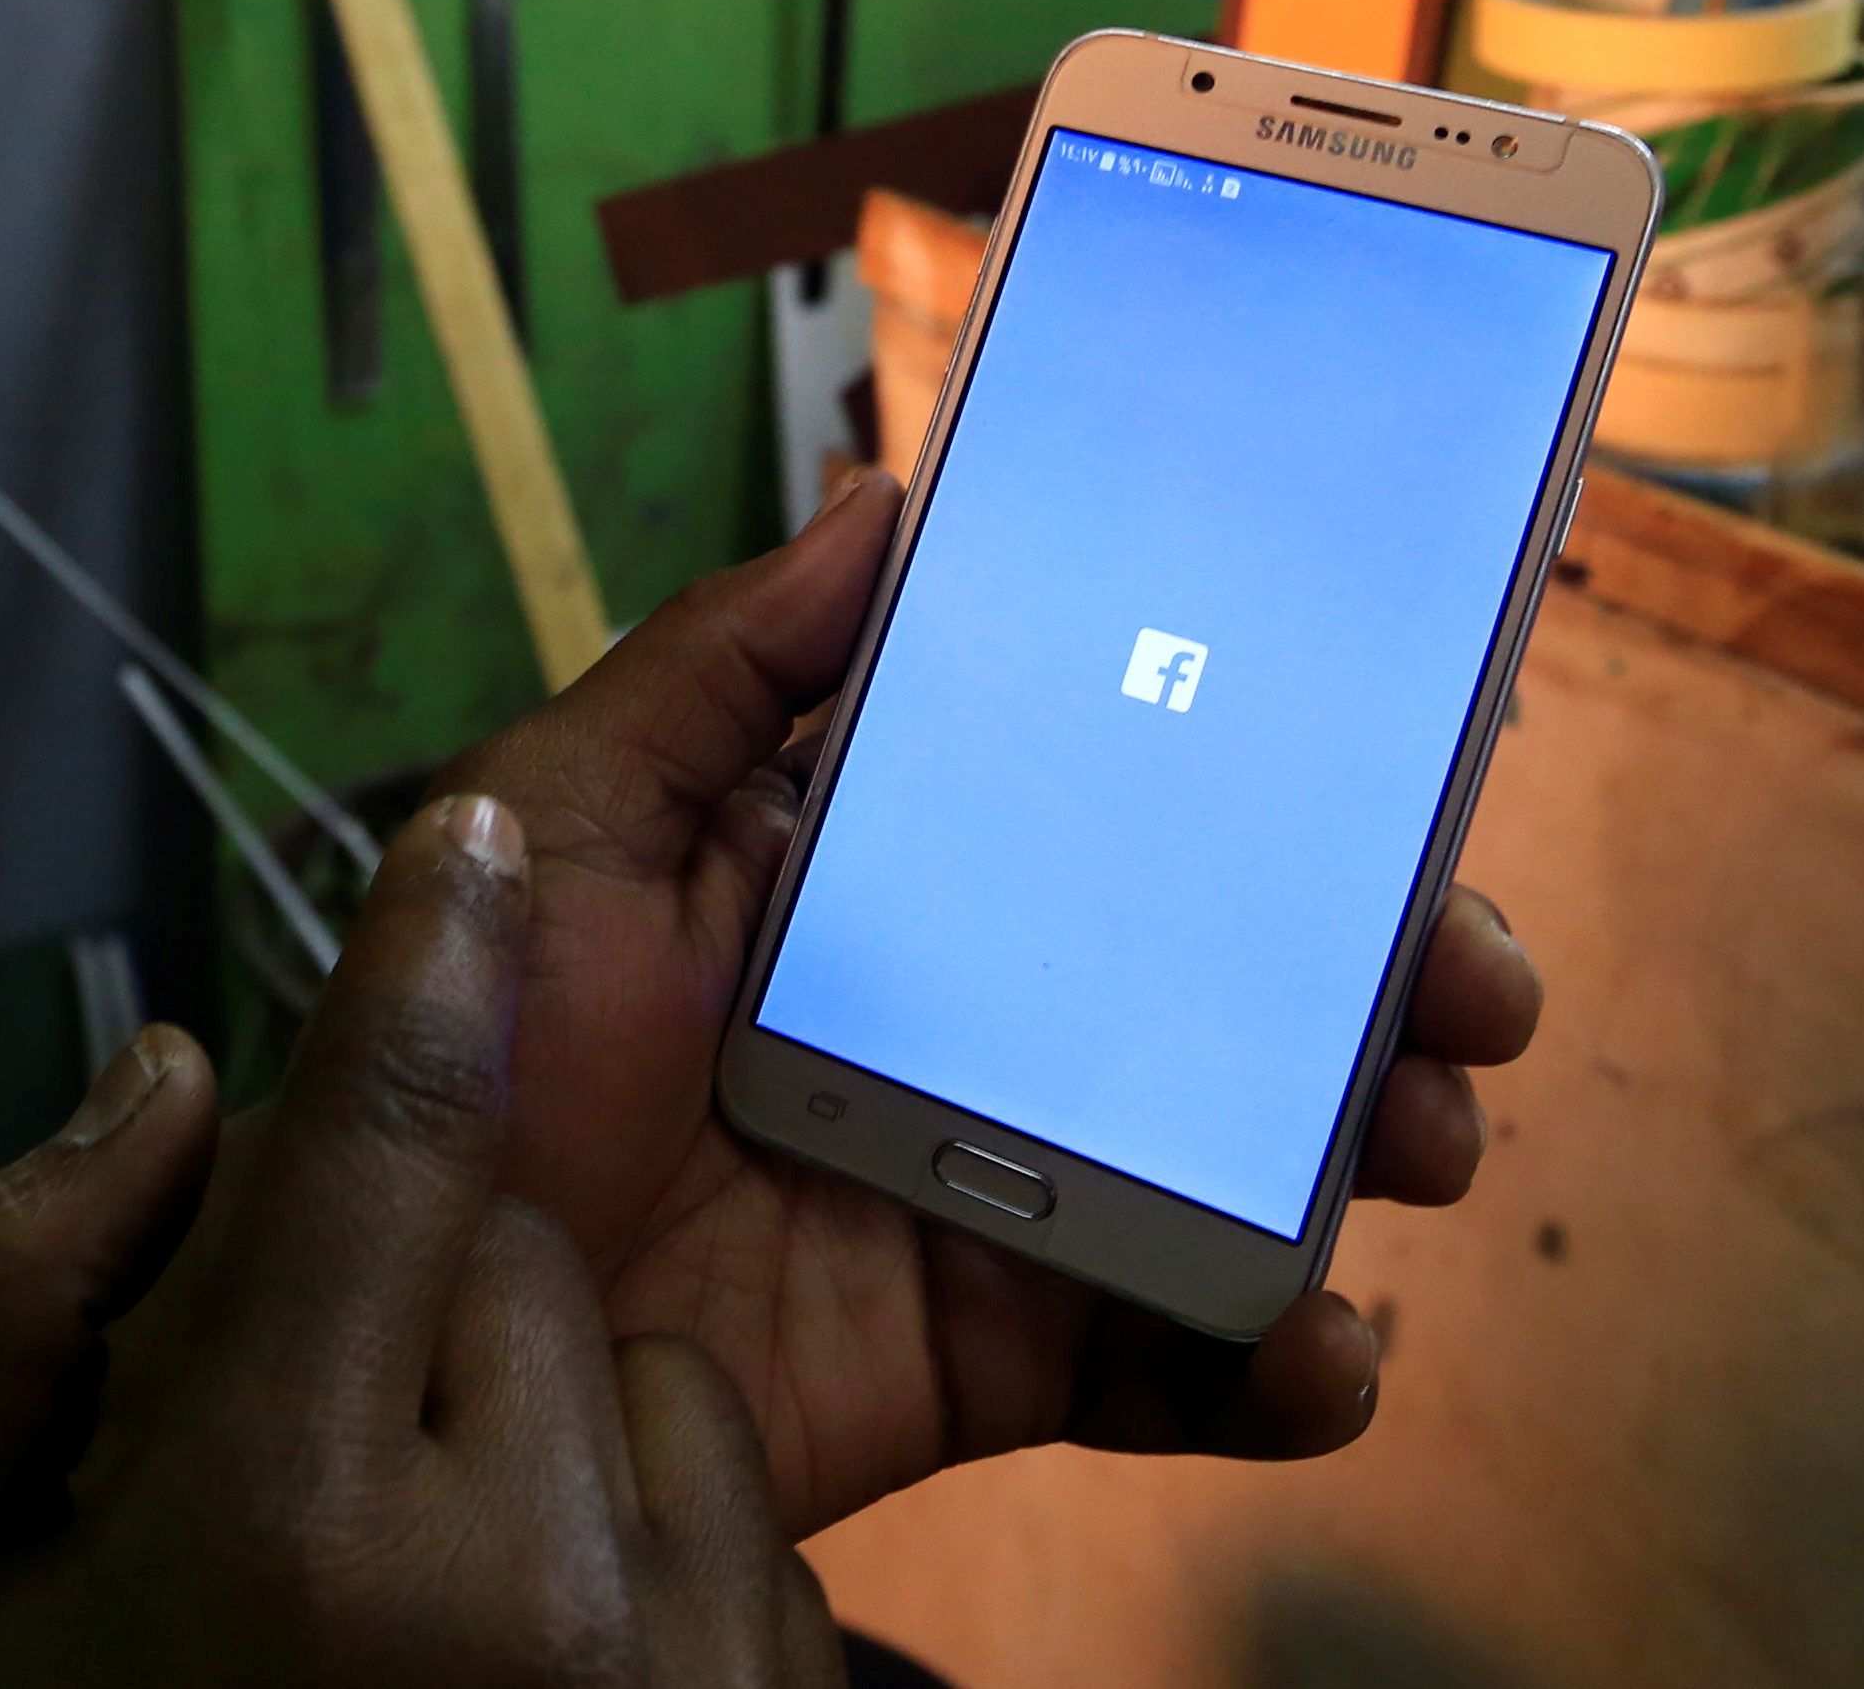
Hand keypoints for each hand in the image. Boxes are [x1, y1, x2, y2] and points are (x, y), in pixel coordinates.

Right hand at [0, 796, 842, 1688]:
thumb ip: (1, 1301)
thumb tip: (176, 1073)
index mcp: (271, 1521)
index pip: (389, 1143)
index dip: (427, 957)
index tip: (475, 827)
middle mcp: (507, 1601)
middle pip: (505, 1254)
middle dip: (416, 1298)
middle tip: (301, 1461)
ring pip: (639, 1376)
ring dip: (550, 1429)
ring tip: (413, 1601)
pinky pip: (737, 1519)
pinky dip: (650, 1549)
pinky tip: (527, 1670)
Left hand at [460, 478, 1544, 1535]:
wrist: (400, 1329)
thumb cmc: (457, 1055)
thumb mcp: (557, 819)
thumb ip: (716, 668)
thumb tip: (877, 500)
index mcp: (884, 871)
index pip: (1113, 794)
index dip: (1262, 767)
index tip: (1392, 735)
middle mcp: (971, 1018)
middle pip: (1225, 975)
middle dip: (1383, 964)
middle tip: (1462, 970)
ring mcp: (1000, 1188)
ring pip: (1243, 1153)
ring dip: (1371, 1138)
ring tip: (1425, 1132)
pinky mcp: (994, 1355)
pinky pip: (1174, 1361)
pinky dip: (1279, 1362)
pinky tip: (1322, 1343)